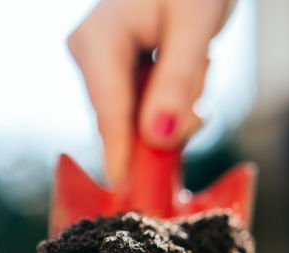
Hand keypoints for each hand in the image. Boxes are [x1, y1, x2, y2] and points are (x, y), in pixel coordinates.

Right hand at [67, 0, 233, 184]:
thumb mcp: (195, 26)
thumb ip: (177, 82)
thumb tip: (158, 137)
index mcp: (97, 41)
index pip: (109, 111)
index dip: (119, 154)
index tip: (123, 190)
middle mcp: (88, 52)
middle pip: (122, 118)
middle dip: (165, 121)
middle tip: (200, 108)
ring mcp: (98, 60)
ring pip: (135, 114)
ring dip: (174, 106)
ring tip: (199, 62)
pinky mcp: (113, 67)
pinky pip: (141, 102)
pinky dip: (171, 97)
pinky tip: (190, 65)